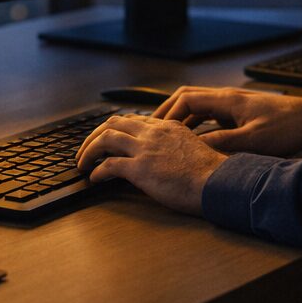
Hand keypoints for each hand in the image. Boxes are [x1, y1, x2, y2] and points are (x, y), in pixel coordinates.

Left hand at [75, 114, 226, 214]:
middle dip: (94, 136)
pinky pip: (109, 165)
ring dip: (88, 151)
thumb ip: (175, 147)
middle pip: (113, 124)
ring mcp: (146, 149)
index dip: (115, 129)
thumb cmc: (212, 173)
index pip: (133, 120)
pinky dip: (97, 171)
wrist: (219, 182)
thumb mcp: (192, 150)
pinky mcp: (140, 168)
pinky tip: (94, 178)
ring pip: (105, 139)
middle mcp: (154, 133)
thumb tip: (164, 158)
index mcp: (167, 127)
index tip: (105, 139)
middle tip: (85, 150)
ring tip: (81, 163)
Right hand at [152, 86, 301, 156]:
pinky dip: (196, 123)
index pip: (186, 99)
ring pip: (198, 106)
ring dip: (181, 118)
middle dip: (168, 113)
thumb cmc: (287, 127)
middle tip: (152, 130)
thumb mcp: (253, 141)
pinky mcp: (240, 113)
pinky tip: (193, 139)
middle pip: (187, 98)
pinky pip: (209, 114)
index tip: (157, 130)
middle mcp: (227, 98)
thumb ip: (223, 144)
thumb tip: (194, 150)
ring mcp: (233, 104)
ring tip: (167, 136)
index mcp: (226, 100)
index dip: (168, 114)